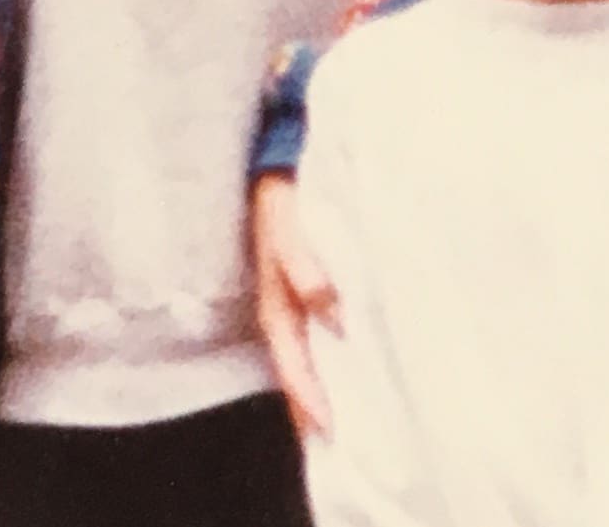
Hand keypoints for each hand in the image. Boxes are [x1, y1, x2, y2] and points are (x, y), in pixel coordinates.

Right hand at [252, 173, 339, 436]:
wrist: (269, 165)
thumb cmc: (277, 197)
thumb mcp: (286, 228)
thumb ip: (304, 267)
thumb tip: (332, 316)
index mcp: (273, 300)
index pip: (291, 359)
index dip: (305, 394)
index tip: (325, 428)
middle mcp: (278, 307)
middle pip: (293, 366)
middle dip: (307, 404)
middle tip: (328, 444)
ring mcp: (287, 299)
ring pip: (300, 354)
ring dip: (312, 387)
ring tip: (329, 425)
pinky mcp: (299, 286)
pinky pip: (309, 332)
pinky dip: (321, 357)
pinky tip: (339, 367)